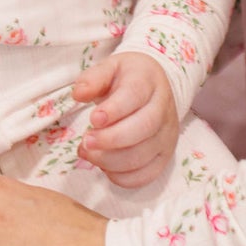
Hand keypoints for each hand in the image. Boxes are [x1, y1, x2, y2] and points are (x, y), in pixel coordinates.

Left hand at [74, 52, 177, 186]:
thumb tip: (78, 94)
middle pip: (144, 128)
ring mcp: (167, 135)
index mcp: (148, 81)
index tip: (93, 119)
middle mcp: (163, 108)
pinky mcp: (165, 156)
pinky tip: (104, 166)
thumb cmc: (127, 79)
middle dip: (110, 139)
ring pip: (142, 155)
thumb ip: (93, 79)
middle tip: (85, 141)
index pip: (135, 95)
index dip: (114, 110)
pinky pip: (146, 175)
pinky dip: (121, 177)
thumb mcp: (110, 68)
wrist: (154, 87)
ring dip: (110, 160)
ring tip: (88, 152)